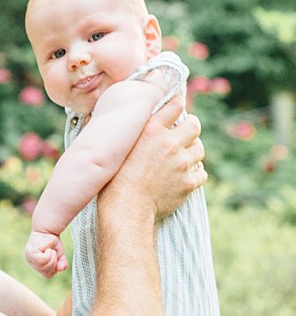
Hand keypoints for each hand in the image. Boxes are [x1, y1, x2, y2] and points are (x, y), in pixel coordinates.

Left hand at [25, 231, 65, 277]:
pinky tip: (46, 249)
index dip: (55, 268)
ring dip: (51, 258)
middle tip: (53, 252)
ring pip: (44, 267)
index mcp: (37, 265)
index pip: (48, 275)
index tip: (55, 257)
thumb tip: (60, 269)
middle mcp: (31, 263)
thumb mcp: (60, 256)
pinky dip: (48, 255)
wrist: (49, 230)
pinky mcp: (30, 254)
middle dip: (54, 263)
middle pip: (46, 273)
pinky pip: (42, 261)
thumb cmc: (53, 243)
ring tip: (49, 250)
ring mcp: (29, 259)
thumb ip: (62, 265)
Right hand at [104, 102, 204, 219]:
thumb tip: (119, 117)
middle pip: (194, 125)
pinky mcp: (190, 181)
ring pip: (199, 149)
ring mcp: (182, 163)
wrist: (125, 209)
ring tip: (178, 160)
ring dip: (191, 152)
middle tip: (181, 137)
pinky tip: (181, 176)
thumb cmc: (114, 180)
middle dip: (190, 129)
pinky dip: (193, 173)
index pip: (174, 106)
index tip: (176, 109)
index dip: (177, 106)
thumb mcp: (118, 149)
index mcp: (151, 131)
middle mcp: (169, 143)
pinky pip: (201, 172)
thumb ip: (130, 132)